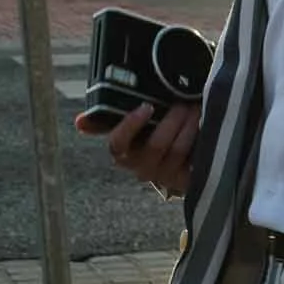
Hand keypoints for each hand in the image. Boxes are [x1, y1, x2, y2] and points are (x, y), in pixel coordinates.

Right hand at [78, 100, 198, 197]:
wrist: (187, 158)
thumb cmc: (157, 132)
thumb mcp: (137, 123)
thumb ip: (109, 119)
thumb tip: (79, 123)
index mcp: (125, 153)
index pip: (118, 145)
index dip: (130, 126)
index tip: (146, 107)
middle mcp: (142, 168)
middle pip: (155, 145)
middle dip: (171, 120)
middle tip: (183, 102)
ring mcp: (164, 176)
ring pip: (176, 150)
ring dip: (188, 126)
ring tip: (196, 108)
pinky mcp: (185, 182)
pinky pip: (192, 160)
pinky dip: (199, 139)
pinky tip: (205, 124)